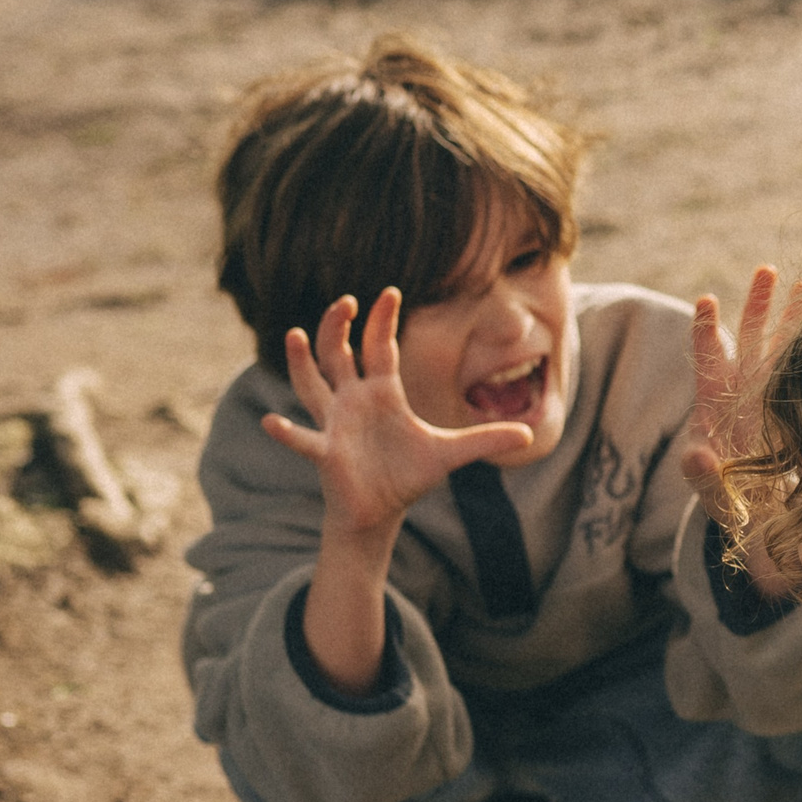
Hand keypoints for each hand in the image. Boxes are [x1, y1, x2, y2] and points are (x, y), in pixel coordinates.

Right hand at [261, 290, 533, 536]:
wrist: (381, 510)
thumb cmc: (408, 475)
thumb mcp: (452, 453)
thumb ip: (487, 439)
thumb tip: (530, 433)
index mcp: (383, 393)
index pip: (379, 348)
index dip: (382, 321)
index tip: (391, 292)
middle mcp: (354, 401)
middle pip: (340, 354)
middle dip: (339, 327)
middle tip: (344, 300)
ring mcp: (336, 423)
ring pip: (312, 385)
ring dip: (302, 362)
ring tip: (295, 336)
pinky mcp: (327, 452)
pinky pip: (304, 439)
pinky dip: (288, 432)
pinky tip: (271, 422)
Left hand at [676, 264, 801, 532]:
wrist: (763, 517)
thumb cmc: (731, 505)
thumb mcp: (713, 495)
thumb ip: (701, 477)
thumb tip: (693, 455)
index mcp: (716, 409)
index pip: (709, 363)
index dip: (708, 332)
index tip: (707, 299)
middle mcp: (743, 396)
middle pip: (749, 343)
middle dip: (757, 307)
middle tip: (766, 270)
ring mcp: (771, 400)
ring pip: (780, 351)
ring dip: (790, 319)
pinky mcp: (795, 408)